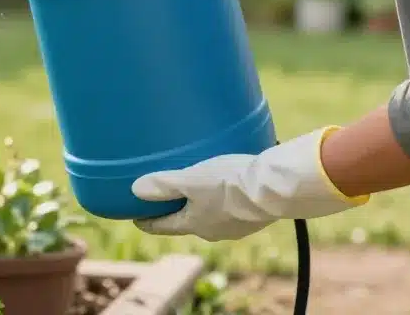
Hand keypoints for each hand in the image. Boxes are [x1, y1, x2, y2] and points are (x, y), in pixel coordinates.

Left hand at [130, 127, 369, 241]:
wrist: (274, 188)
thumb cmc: (228, 184)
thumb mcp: (190, 179)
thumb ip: (163, 185)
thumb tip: (135, 190)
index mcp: (195, 224)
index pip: (164, 226)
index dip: (148, 220)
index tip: (136, 217)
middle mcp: (215, 230)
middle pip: (188, 221)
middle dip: (175, 210)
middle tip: (164, 198)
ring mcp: (236, 225)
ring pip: (212, 214)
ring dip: (201, 203)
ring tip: (196, 187)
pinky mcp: (255, 214)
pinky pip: (232, 206)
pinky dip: (223, 197)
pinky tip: (227, 184)